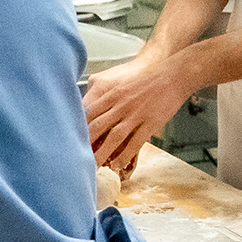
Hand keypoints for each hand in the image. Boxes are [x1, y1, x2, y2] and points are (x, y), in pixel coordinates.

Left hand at [84, 58, 191, 175]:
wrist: (172, 74)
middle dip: (85, 143)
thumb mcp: (119, 79)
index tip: (69, 138)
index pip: (87, 111)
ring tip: (94, 166)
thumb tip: (88, 104)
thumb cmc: (145, 77)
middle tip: (76, 156)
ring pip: (114, 137)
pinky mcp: (150, 122)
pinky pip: (135, 142)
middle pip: (97, 126)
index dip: (77, 126)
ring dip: (102, 153)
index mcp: (111, 92)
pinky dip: (125, 155)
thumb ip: (103, 91)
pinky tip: (117, 164)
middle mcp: (120, 103)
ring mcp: (136, 113)